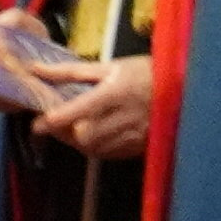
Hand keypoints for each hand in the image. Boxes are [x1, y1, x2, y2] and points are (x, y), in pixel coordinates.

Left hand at [36, 53, 151, 162]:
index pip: (79, 111)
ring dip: (77, 142)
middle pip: (84, 136)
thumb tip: (37, 69)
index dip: (55, 120)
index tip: (37, 124)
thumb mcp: (109, 66)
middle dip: (64, 133)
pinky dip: (95, 147)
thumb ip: (70, 71)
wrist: (183, 88)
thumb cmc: (143, 72)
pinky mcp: (139, 146)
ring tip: (72, 129)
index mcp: (115, 92)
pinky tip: (93, 136)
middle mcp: (125, 116)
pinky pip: (109, 154)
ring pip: (95, 148)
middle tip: (55, 125)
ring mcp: (134, 134)